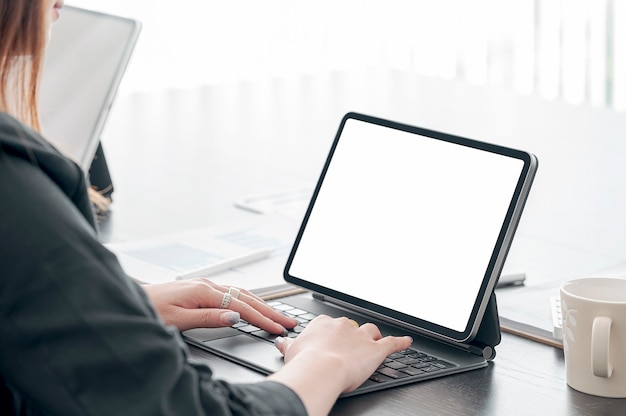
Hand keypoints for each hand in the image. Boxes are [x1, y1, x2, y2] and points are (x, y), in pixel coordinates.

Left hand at [142, 278, 296, 332]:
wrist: (130, 300)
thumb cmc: (149, 310)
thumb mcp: (178, 320)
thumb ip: (209, 318)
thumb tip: (235, 317)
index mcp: (204, 292)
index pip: (242, 306)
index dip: (262, 318)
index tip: (278, 327)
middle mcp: (207, 285)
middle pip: (246, 298)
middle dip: (270, 310)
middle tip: (289, 321)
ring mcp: (204, 286)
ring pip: (241, 294)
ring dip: (262, 305)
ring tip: (278, 314)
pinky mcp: (200, 289)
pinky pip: (232, 293)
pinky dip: (248, 300)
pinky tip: (253, 305)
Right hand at [269, 315, 411, 415]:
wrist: (320, 369)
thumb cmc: (304, 362)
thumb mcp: (290, 351)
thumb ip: (287, 345)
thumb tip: (280, 341)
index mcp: (323, 324)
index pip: (329, 324)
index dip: (331, 334)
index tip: (330, 339)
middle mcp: (343, 326)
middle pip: (350, 327)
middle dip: (351, 335)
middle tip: (349, 345)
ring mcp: (360, 336)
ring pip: (370, 331)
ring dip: (373, 336)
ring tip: (375, 341)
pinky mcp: (376, 349)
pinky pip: (391, 343)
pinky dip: (401, 342)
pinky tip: (407, 342)